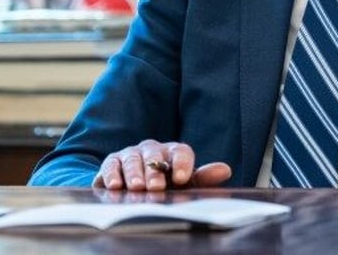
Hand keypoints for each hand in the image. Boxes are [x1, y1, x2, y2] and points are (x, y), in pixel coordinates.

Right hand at [92, 139, 231, 190]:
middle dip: (155, 171)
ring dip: (134, 173)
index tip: (183, 178)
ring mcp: (131, 154)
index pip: (181, 152)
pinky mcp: (112, 163)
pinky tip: (115, 185)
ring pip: (133, 159)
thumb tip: (225, 170)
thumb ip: (203, 178)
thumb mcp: (184, 184)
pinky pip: (112, 165)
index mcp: (173, 152)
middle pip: (154, 155)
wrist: (136, 188)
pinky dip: (112, 174)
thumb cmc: (166, 184)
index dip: (183, 163)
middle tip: (156, 187)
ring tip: (136, 187)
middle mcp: (152, 150)